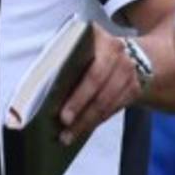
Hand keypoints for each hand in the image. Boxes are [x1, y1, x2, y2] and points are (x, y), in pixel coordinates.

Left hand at [58, 23, 141, 144]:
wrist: (126, 52)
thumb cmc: (88, 49)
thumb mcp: (76, 43)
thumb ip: (62, 56)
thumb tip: (40, 82)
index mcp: (98, 38)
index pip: (90, 71)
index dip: (78, 95)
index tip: (62, 114)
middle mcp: (117, 53)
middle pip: (98, 89)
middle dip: (80, 110)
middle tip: (64, 126)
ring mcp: (129, 72)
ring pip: (106, 103)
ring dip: (86, 122)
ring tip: (67, 136)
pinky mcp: (134, 89)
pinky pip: (113, 109)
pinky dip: (96, 121)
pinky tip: (81, 130)